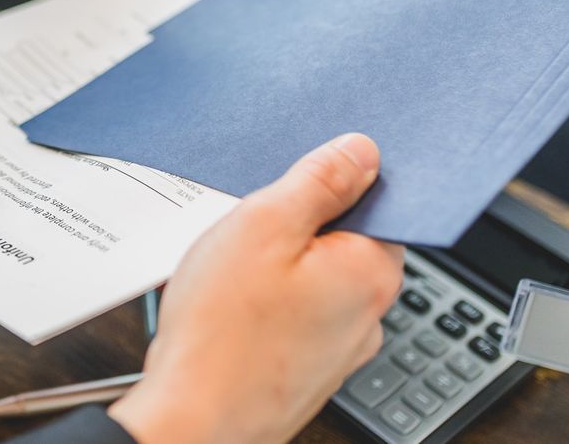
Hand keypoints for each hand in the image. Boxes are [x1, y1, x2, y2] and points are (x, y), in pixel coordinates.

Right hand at [109, 134, 402, 443]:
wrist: (190, 421)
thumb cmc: (222, 332)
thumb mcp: (264, 224)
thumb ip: (319, 181)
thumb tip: (362, 152)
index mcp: (372, 271)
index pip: (378, 203)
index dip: (334, 184)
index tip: (294, 184)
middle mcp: (369, 315)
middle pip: (344, 241)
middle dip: (299, 228)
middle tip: (251, 231)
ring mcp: (339, 350)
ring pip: (316, 281)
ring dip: (281, 269)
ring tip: (235, 276)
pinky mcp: (307, 371)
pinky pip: (298, 317)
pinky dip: (269, 306)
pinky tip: (233, 309)